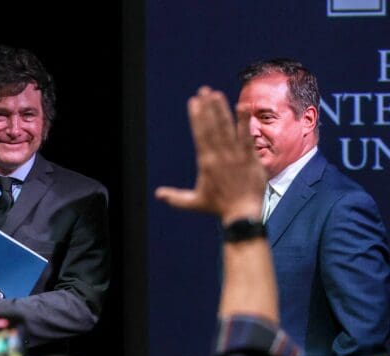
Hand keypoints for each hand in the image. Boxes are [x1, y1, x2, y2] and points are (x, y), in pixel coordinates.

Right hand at [155, 86, 265, 223]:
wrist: (242, 214)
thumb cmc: (218, 208)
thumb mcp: (194, 202)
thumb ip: (175, 197)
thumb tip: (158, 194)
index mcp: (206, 162)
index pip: (200, 134)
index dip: (196, 117)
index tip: (194, 102)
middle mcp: (220, 155)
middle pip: (212, 126)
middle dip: (207, 107)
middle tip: (204, 90)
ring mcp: (236, 155)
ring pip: (227, 128)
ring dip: (221, 109)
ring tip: (217, 94)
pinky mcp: (250, 157)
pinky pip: (246, 135)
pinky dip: (244, 121)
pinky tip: (242, 106)